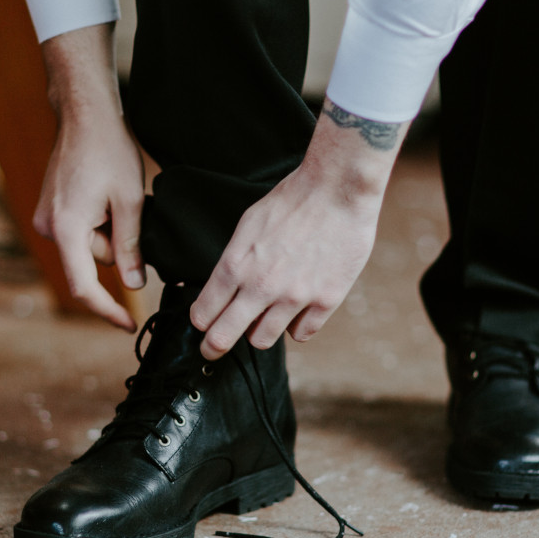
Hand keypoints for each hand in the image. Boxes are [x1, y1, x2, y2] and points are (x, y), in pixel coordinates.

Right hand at [34, 25, 145, 330]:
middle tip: (133, 211)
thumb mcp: (130, 201)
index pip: (85, 287)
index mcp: (66, 229)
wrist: (84, 114)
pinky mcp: (50, 210)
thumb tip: (134, 285)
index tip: (128, 325)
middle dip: (119, 247)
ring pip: (89, 247)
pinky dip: (99, 222)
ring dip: (110, 231)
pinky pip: (81, 232)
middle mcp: (48, 227)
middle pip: (93, 262)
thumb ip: (131, 247)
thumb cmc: (109, 150)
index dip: (107, 311)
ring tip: (117, 195)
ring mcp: (46, 219)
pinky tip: (105, 195)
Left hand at [190, 99, 409, 359]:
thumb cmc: (291, 201)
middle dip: (212, 347)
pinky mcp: (326, 300)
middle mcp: (261, 286)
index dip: (200, 322)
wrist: (337, 188)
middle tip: (212, 349)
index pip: (203, 313)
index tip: (204, 323)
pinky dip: (296, 325)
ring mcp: (294, 297)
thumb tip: (222, 289)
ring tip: (265, 316)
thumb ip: (234, 261)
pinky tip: (297, 310)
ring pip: (262, 340)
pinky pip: (301, 334)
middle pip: (222, 338)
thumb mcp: (248, 226)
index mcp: (236, 265)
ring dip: (259, 331)